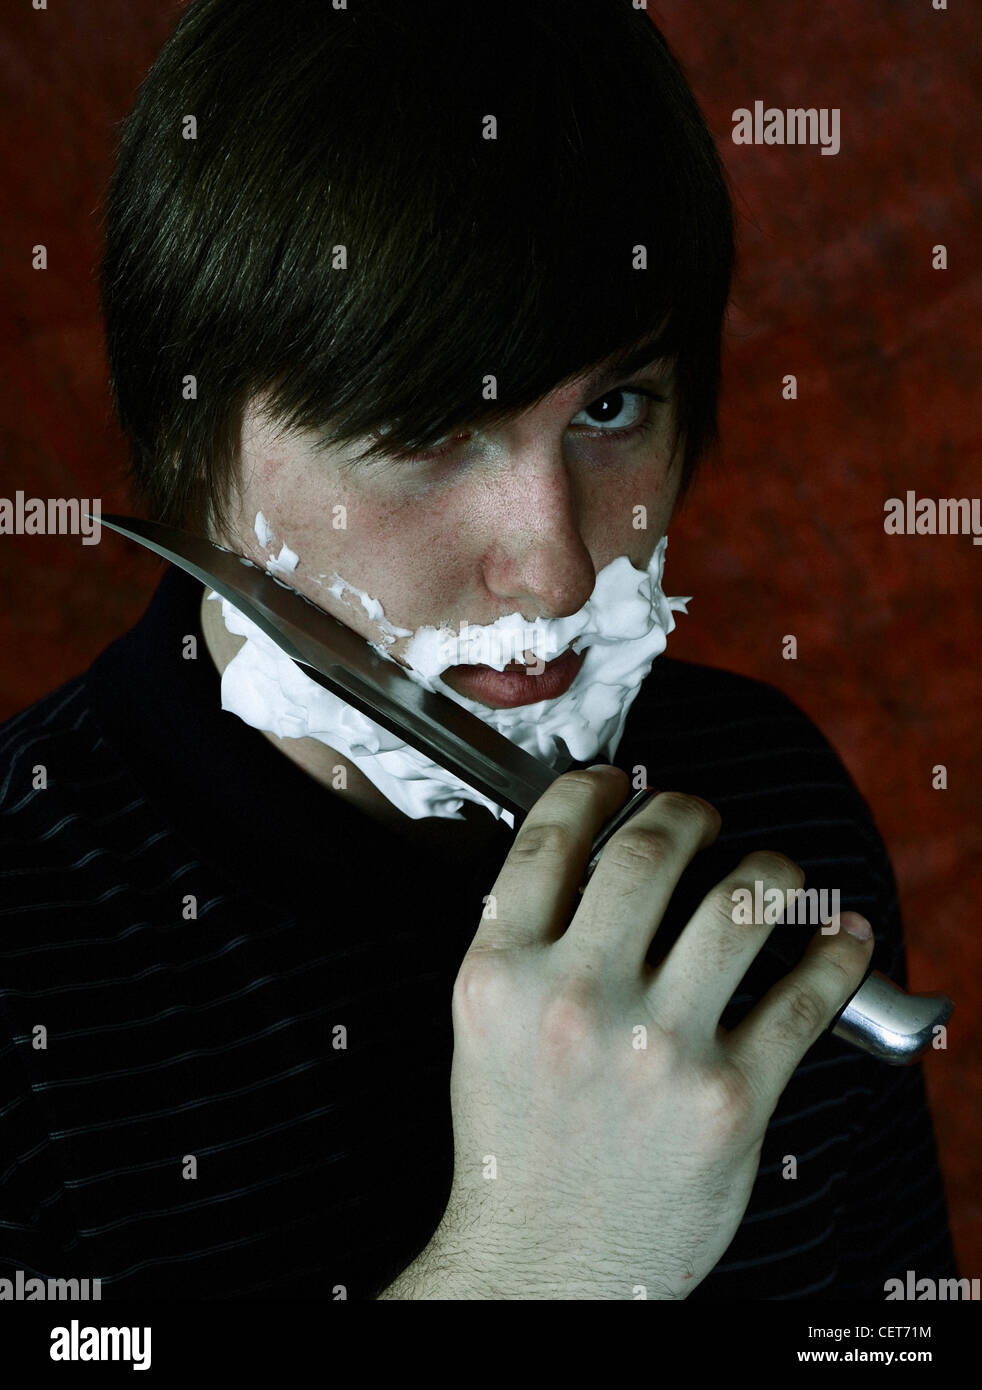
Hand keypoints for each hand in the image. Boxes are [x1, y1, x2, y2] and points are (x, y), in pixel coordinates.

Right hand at [427, 766, 873, 1298]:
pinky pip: (805, 992)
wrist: (544, 1263)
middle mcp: (576, 1000)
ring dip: (773, 869)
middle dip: (691, 811)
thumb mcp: (483, 1026)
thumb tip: (596, 851)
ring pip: (742, 902)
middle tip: (703, 818)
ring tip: (773, 873)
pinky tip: (842, 931)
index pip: (552, 836)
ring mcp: (658, 1048)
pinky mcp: (731, 1099)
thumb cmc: (516, 1142)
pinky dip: (838, 947)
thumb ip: (525, 938)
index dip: (593, 787)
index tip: (616, 783)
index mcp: (501, 974)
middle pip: (656, 849)